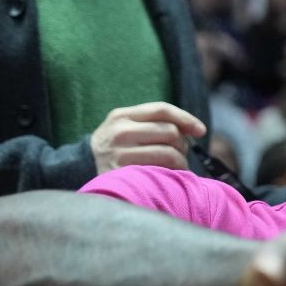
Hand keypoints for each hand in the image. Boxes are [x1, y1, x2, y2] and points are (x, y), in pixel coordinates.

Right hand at [91, 101, 206, 174]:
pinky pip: (161, 171)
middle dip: (182, 144)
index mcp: (122, 115)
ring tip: (176, 167)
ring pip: (169, 153)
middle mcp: (119, 131)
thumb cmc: (118, 147)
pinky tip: (168, 176)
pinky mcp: (123, 174)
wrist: (84, 167)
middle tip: (179, 154)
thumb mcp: (128, 127)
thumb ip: (154, 123)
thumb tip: (194, 129)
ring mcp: (119, 153)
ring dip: (181, 162)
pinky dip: (172, 174)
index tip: (201, 130)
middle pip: (169, 132)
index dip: (186, 118)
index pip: (162, 109)